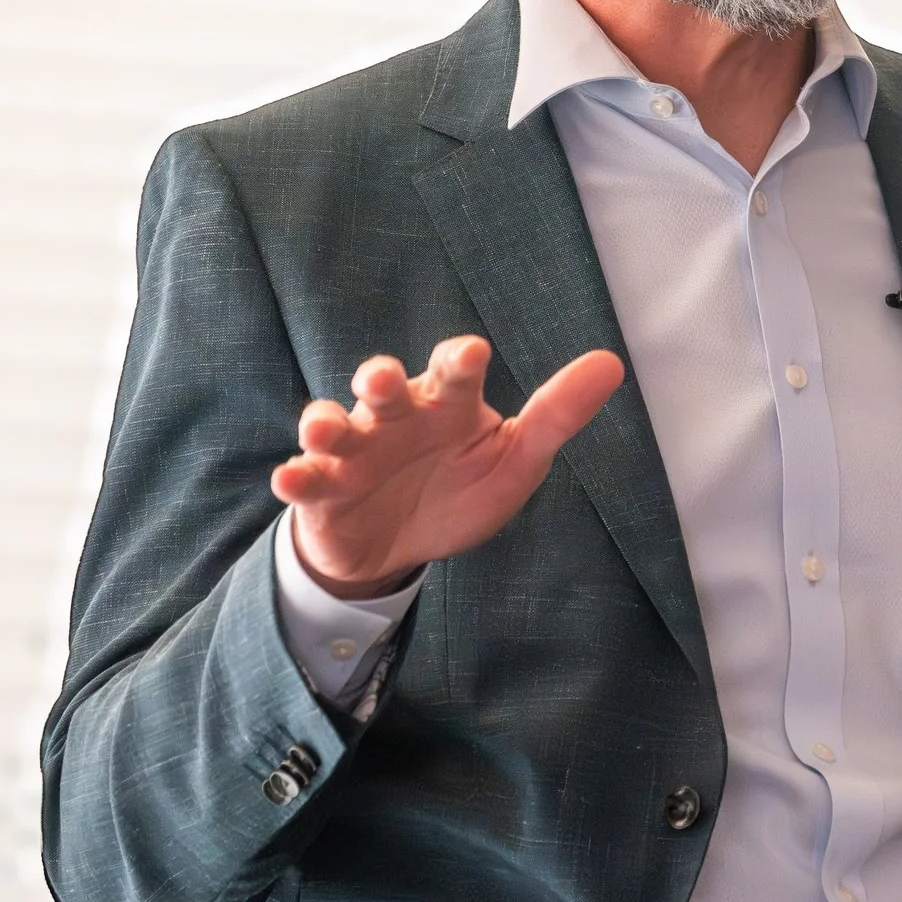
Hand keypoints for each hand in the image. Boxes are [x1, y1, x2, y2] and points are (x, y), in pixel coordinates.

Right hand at [270, 337, 624, 597]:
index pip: (453, 373)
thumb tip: (611, 363)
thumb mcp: (515, 461)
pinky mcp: (321, 490)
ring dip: (325, 423)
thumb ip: (556, 416)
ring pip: (333, 425)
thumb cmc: (460, 489)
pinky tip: (291, 479)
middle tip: (381, 381)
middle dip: (379, 380)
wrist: (399, 548)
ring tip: (327, 430)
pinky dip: (295, 477)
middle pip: (383, 388)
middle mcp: (395, 418)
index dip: (458, 361)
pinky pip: (303, 479)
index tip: (469, 354)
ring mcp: (353, 452)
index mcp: (447, 406)